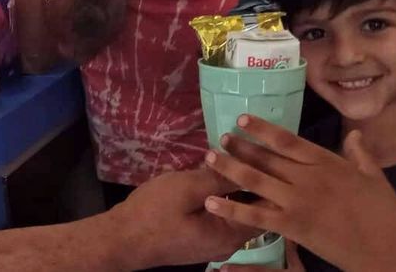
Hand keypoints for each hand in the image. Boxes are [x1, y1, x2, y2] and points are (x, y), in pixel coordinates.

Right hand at [104, 169, 258, 269]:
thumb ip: (218, 178)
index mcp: (230, 234)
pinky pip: (223, 217)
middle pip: (254, 211)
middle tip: (258, 151)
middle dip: (256, 181)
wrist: (122, 239)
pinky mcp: (201, 239)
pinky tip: (219, 177)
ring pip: (237, 213)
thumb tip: (244, 163)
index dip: (271, 180)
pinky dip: (226, 197)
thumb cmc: (154, 212)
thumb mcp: (187, 188)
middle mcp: (228, 244)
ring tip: (240, 158)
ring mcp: (214, 243)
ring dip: (238, 188)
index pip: (267, 208)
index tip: (273, 154)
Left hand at [203, 116, 395, 271]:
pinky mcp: (292, 226)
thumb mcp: (376, 178)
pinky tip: (212, 201)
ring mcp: (298, 201)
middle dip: (240, 146)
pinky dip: (231, 206)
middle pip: (266, 157)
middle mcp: (308, 177)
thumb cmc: (384, 215)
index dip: (262, 128)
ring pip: (255, 180)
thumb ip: (360, 154)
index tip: (241, 118)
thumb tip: (354, 133)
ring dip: (229, 168)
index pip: (288, 140)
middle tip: (218, 137)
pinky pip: (255, 215)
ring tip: (208, 158)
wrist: (385, 251)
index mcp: (327, 163)